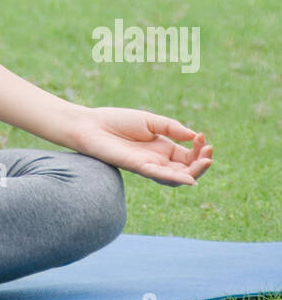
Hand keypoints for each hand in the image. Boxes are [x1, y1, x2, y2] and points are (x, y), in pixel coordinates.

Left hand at [68, 107, 212, 186]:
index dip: (198, 150)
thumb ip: (171, 128)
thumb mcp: (150, 121)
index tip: (203, 138)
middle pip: (185, 170)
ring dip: (193, 173)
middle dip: (200, 164)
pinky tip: (189, 178)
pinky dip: (174, 178)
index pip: (187, 156)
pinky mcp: (136, 167)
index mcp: (162, 148)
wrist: (91, 125)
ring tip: (206, 163)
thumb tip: (194, 136)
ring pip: (175, 178)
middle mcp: (157, 160)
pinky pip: (157, 175)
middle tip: (209, 154)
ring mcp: (147, 165)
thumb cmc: (117, 121)